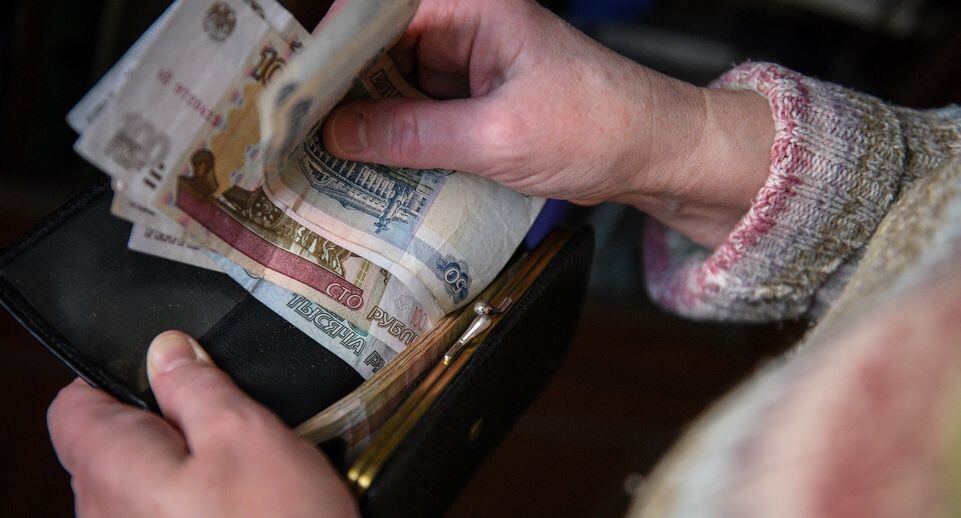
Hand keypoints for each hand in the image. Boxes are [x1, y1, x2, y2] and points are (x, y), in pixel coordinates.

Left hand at [47, 331, 358, 517]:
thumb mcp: (245, 433)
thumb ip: (197, 386)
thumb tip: (168, 350)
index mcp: (112, 468)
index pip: (77, 404)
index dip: (122, 375)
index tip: (174, 370)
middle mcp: (104, 512)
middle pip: (116, 442)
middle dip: (171, 422)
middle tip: (230, 420)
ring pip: (148, 481)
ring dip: (193, 465)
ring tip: (247, 468)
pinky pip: (168, 514)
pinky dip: (203, 501)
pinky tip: (247, 504)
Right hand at [321, 0, 773, 247]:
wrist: (654, 154)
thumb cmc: (598, 125)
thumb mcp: (498, 136)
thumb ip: (413, 134)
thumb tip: (338, 134)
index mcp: (474, 10)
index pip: (379, 14)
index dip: (330, 47)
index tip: (288, 86)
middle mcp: (466, 30)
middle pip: (380, 52)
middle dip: (340, 90)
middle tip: (292, 130)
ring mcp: (469, 69)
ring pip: (396, 89)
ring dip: (363, 121)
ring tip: (316, 153)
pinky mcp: (475, 106)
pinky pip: (419, 118)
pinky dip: (394, 142)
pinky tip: (363, 168)